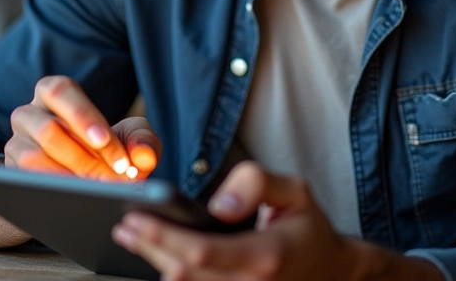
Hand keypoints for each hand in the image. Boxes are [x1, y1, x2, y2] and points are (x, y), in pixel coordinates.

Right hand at [5, 75, 160, 180]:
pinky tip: (79, 197)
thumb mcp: (130, 138)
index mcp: (55, 92)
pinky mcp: (11, 173)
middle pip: (48, 128)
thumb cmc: (107, 148)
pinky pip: (26, 181)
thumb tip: (143, 157)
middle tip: (115, 174)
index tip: (105, 141)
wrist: (81, 181)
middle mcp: (29, 113)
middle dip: (85, 155)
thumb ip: (143, 141)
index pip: (61, 91)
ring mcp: (16, 143)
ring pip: (33, 157)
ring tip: (102, 187)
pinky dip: (55, 188)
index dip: (82, 115)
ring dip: (71, 174)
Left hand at [111, 161, 357, 279]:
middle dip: (149, 248)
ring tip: (133, 236)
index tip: (136, 218)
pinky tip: (160, 256)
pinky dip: (174, 275)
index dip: (163, 237)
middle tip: (124, 225)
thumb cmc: (307, 228)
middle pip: (184, 274)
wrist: (331, 272)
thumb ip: (257, 184)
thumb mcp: (295, 191)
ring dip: (155, 262)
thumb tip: (219, 205)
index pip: (201, 253)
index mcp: (265, 256)